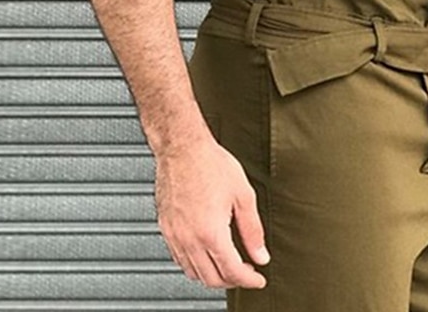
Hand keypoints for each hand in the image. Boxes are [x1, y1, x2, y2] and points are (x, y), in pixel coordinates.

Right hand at [154, 134, 269, 288]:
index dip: (249, 280)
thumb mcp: (243, 195)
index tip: (258, 279)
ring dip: (213, 275)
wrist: (182, 147)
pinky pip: (179, 259)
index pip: (232, 271)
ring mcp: (174, 235)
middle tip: (247, 271)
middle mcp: (189, 239)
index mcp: (211, 232)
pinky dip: (195, 265)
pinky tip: (206, 253)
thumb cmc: (211, 164)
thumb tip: (261, 255)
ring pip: (193, 273)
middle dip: (232, 281)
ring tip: (229, 264)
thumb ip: (253, 230)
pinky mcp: (165, 228)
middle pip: (212, 279)